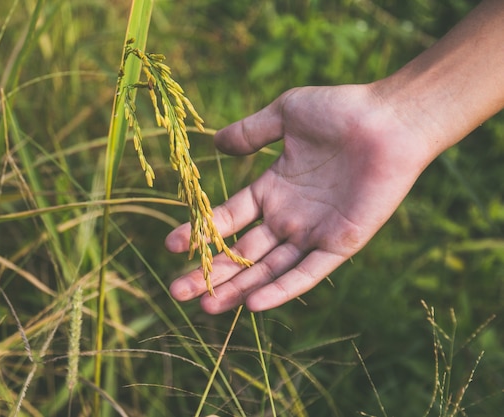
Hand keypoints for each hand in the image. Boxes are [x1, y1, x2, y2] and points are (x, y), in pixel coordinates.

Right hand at [165, 84, 432, 312]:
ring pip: (268, 268)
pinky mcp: (339, 243)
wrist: (388, 119)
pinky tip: (255, 304)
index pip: (228, 218)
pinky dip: (283, 289)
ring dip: (239, 288)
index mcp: (272, 189)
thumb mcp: (285, 115)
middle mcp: (288, 216)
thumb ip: (251, 132)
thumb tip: (214, 143)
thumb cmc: (339, 111)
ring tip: (207, 306)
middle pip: (241, 251)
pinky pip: (308, 272)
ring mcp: (313, 232)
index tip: (172, 245)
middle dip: (211, 272)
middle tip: (178, 291)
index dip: (200, 232)